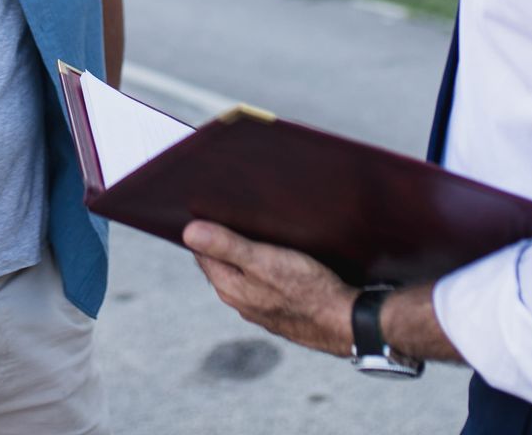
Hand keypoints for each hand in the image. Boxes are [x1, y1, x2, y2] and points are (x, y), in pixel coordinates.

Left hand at [183, 221, 355, 356]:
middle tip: (229, 212)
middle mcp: (240, 300)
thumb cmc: (306, 289)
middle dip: (221, 241)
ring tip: (254, 229)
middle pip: (221, 264)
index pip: (202, 254)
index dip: (203, 230)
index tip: (206, 207)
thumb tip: (188, 232)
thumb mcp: (264, 261)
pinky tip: (276, 256)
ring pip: (242, 273)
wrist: (343, 323)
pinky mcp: (280, 309)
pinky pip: (262, 283)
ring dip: (243, 254)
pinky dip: (262, 267)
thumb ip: (227, 246)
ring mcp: (260, 308)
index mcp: (229, 287)